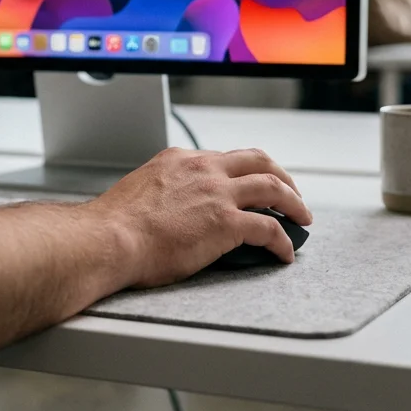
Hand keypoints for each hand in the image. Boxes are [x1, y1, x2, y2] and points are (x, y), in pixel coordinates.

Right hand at [87, 148, 311, 287]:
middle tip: (290, 192)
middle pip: (258, 160)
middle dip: (281, 175)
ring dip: (294, 202)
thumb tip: (171, 210)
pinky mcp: (227, 222)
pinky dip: (283, 240)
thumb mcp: (142, 191)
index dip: (244, 171)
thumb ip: (165, 192)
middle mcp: (203, 169)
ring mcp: (218, 193)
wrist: (108, 238)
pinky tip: (285, 252)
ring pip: (273, 187)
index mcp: (180, 160)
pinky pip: (269, 228)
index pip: (224, 158)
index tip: (251, 183)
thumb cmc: (115, 226)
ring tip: (302, 217)